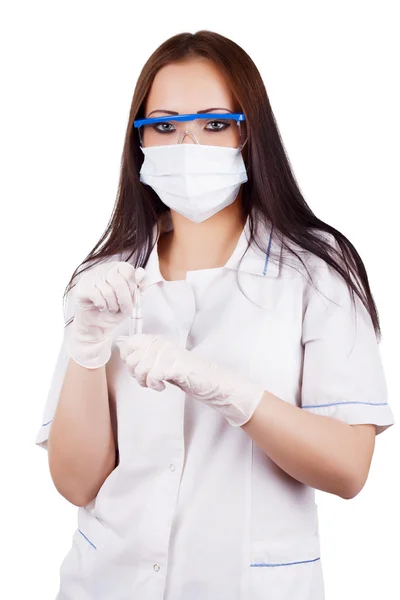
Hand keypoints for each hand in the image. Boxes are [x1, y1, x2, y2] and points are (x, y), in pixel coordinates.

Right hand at [66, 262, 146, 368]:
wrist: (97, 327)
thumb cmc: (114, 312)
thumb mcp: (131, 300)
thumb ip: (139, 286)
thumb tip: (141, 272)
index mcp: (116, 269)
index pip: (128, 270)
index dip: (132, 287)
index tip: (132, 298)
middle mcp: (102, 270)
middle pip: (118, 281)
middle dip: (124, 300)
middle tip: (122, 308)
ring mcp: (90, 278)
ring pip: (107, 290)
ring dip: (112, 305)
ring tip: (110, 309)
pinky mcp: (81, 288)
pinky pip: (96, 294)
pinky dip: (102, 305)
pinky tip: (101, 307)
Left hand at [115, 333, 265, 426]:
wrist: (210, 382)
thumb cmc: (186, 374)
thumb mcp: (161, 363)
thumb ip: (144, 356)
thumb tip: (122, 347)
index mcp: (158, 341)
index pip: (130, 343)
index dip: (129, 359)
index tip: (139, 368)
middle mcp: (162, 344)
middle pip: (132, 358)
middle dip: (135, 374)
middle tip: (148, 379)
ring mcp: (168, 354)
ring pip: (140, 368)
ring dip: (145, 381)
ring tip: (156, 384)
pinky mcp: (174, 366)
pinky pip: (152, 375)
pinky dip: (154, 385)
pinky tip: (162, 387)